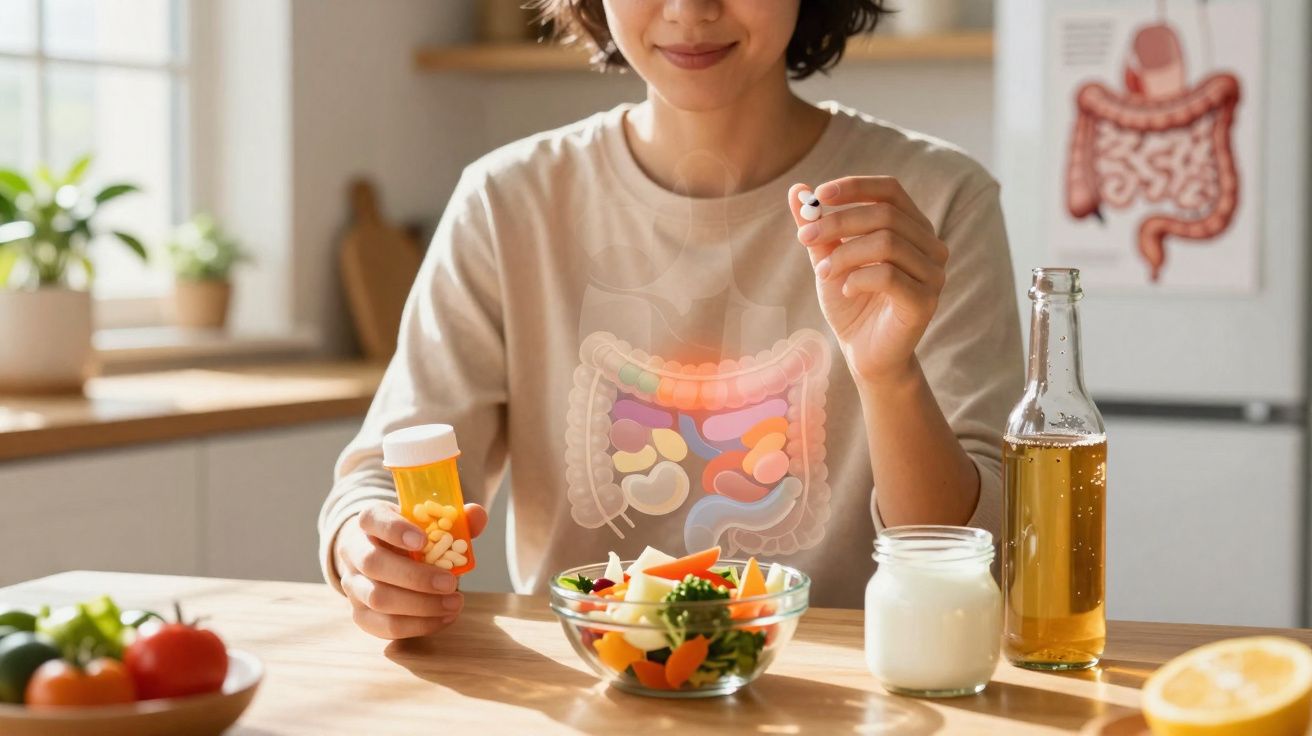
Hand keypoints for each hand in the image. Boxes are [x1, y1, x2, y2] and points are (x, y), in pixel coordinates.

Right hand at [335, 500, 488, 639]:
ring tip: (454, 603)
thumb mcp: (429, 523)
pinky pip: (385, 626)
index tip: (423, 541)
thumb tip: (477, 516)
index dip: (395, 530)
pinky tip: (444, 617)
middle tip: (451, 583)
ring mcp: (353, 585)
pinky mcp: (361, 614)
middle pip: (373, 564)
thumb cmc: (413, 538)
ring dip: (420, 606)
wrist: (386, 558)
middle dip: (415, 577)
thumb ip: (455, 519)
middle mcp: (354, 552)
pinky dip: (418, 625)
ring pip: (377, 599)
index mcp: (370, 520)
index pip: (372, 519)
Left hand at [789, 177, 947, 384]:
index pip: (890, 190)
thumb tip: (797, 190)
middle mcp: (930, 246)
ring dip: (844, 254)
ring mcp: (933, 274)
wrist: (864, 353)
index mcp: (912, 228)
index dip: (856, 186)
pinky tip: (845, 290)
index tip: (819, 194)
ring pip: (887, 243)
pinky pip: (889, 276)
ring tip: (823, 273)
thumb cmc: (851, 302)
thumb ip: (817, 227)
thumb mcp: (829, 259)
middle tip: (804, 237)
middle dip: (838, 222)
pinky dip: (858, 278)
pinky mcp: (925, 302)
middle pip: (885, 215)